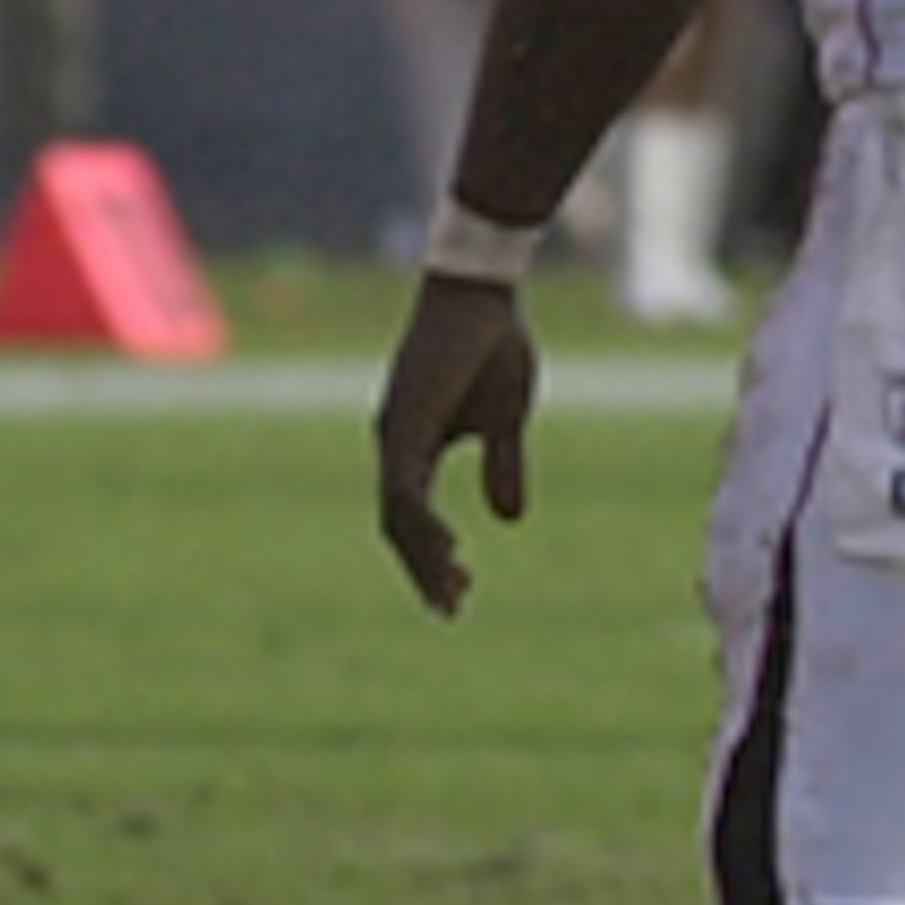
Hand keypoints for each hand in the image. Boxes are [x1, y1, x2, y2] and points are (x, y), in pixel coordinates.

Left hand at [372, 276, 541, 617]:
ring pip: (397, 516)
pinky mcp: (408, 423)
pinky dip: (422, 525)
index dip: (431, 556)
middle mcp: (395, 442)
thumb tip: (508, 519)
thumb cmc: (491, 343)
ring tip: (450, 594)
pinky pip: (405, 489)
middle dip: (424, 570)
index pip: (411, 514)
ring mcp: (397, 433)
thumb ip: (502, 465)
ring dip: (424, 558)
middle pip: (398, 525)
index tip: (457, 594)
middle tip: (449, 611)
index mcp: (413, 443)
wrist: (481, 292)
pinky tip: (444, 548)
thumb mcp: (505, 418)